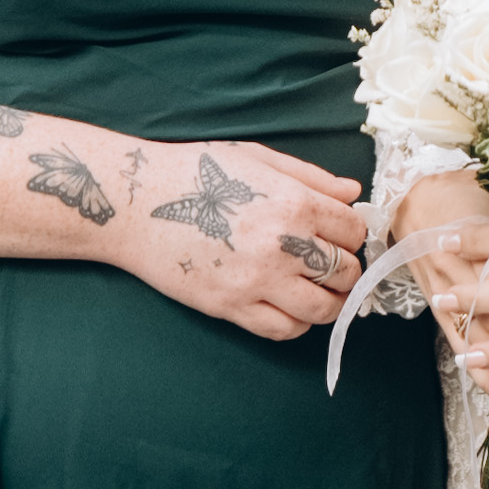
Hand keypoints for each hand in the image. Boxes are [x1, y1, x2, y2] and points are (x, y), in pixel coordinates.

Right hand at [113, 135, 373, 341]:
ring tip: (321, 292)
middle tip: (332, 266)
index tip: (340, 236)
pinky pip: (284, 329)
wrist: (135, 203)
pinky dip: (298, 324)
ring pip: (323, 308)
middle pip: (345, 271)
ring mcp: (257, 279)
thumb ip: (309, 176)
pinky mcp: (231, 306)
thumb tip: (351, 192)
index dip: (352, 233)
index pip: (353, 230)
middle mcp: (283, 244)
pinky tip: (291, 308)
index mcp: (293, 201)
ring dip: (331, 303)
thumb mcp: (256, 159)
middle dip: (345, 269)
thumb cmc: (192, 173)